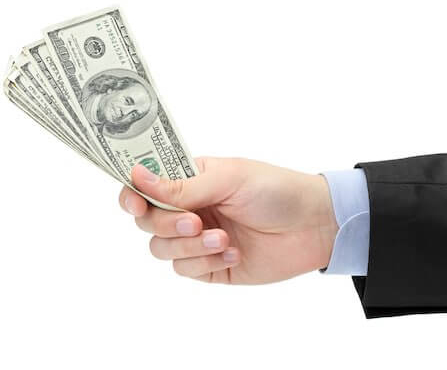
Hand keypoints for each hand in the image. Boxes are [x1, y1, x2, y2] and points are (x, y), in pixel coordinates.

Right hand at [118, 157, 337, 283]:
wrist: (314, 226)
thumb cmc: (275, 190)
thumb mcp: (228, 179)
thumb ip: (181, 186)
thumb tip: (136, 176)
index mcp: (189, 179)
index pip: (145, 186)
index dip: (132, 195)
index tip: (135, 204)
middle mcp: (188, 208)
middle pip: (148, 222)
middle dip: (167, 224)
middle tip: (195, 222)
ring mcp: (197, 239)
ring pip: (161, 249)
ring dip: (189, 246)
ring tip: (223, 239)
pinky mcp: (210, 266)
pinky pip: (186, 269)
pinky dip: (207, 262)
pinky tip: (234, 252)